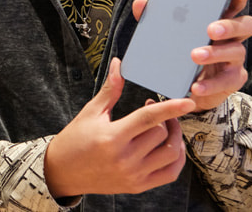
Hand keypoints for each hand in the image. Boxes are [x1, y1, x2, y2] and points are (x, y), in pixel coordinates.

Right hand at [44, 58, 195, 197]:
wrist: (63, 172)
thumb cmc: (75, 139)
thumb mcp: (91, 112)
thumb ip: (111, 90)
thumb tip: (118, 65)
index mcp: (112, 137)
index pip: (148, 119)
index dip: (170, 108)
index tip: (188, 101)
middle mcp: (125, 158)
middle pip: (161, 134)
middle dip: (166, 118)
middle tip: (156, 108)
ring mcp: (133, 175)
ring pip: (170, 153)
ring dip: (174, 137)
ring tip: (166, 126)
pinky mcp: (138, 186)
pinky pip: (169, 173)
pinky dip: (176, 159)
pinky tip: (170, 146)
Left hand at [132, 0, 251, 111]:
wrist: (185, 85)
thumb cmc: (180, 52)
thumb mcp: (166, 34)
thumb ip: (154, 18)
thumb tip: (141, 3)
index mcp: (218, 19)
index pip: (233, 3)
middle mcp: (231, 37)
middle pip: (245, 25)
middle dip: (229, 25)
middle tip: (210, 29)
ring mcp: (234, 58)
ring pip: (236, 51)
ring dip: (215, 53)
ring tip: (195, 55)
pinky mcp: (232, 79)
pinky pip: (227, 81)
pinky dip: (210, 84)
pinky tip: (196, 85)